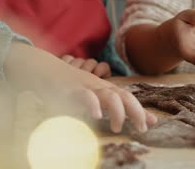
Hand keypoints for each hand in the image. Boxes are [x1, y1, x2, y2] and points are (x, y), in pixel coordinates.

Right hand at [5, 43, 156, 133]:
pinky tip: (96, 115)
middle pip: (123, 96)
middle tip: (141, 127)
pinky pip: (84, 95)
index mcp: (102, 87)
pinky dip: (92, 105)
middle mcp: (97, 85)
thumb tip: (113, 120)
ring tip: (117, 126)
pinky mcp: (71, 88)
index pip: (126, 97)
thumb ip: (99, 105)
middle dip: (136, 111)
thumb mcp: (84, 94)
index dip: (140, 110)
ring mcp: (85, 86)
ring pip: (108, 95)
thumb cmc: (65, 83)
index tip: (152, 123)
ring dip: (117, 111)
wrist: (41, 66)